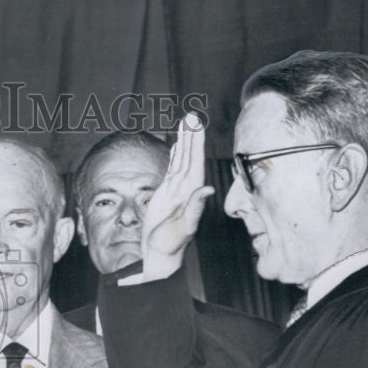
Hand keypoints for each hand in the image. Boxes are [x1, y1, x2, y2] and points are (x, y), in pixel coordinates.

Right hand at [141, 112, 213, 279]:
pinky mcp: (167, 193)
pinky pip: (172, 169)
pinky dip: (174, 155)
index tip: (196, 124)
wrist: (160, 253)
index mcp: (191, 191)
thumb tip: (207, 189)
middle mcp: (186, 187)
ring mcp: (177, 189)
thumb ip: (195, 208)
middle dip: (191, 135)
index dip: (196, 142)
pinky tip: (176, 146)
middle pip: (189, 155)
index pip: (195, 161)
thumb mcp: (184, 226)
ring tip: (185, 122)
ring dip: (183, 141)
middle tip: (191, 114)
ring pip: (181, 159)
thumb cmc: (171, 243)